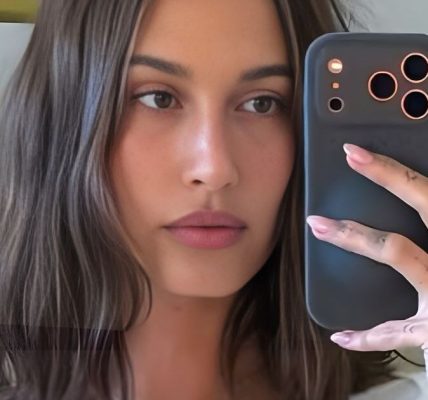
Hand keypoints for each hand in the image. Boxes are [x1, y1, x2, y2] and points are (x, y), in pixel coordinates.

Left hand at [306, 143, 427, 374]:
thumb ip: (426, 229)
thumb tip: (408, 211)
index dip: (395, 170)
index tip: (357, 152)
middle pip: (427, 205)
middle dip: (388, 176)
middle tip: (351, 156)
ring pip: (400, 251)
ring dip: (355, 236)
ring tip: (319, 224)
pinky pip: (394, 332)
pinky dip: (365, 336)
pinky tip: (340, 334)